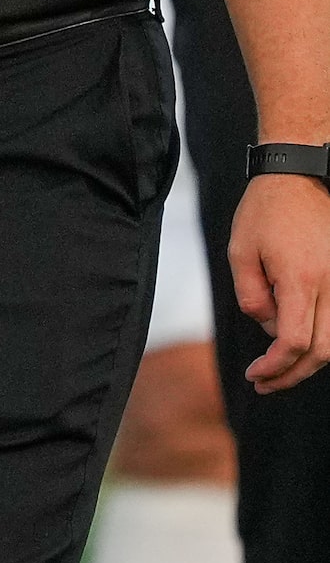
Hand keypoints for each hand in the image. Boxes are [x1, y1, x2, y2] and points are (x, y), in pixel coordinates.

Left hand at [234, 172, 329, 392]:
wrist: (299, 179)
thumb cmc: (264, 213)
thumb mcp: (240, 251)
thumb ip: (252, 295)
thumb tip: (268, 327)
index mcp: (301, 279)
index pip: (295, 341)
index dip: (276, 366)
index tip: (254, 375)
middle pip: (322, 351)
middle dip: (293, 374)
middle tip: (264, 384)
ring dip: (309, 362)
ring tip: (278, 370)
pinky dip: (323, 341)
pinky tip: (297, 345)